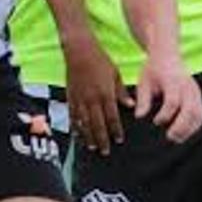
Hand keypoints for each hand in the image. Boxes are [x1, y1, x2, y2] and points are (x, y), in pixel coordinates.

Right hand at [64, 32, 126, 152]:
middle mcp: (92, 99)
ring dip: (88, 136)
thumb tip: (131, 106)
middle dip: (102, 139)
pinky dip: (75, 126)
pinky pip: (72, 115)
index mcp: (105, 93)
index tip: (118, 140)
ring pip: (84, 122)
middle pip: (97, 124)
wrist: (79, 50)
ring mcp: (79, 98)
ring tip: (92, 147)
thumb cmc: (100, 60)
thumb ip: (122, 92)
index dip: (115, 130)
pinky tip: (77, 134)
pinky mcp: (70, 96)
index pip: (112, 117)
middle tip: (105, 151)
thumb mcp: (115, 74)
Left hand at [134, 52, 201, 143]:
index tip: (155, 121)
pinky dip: (194, 126)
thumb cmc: (153, 70)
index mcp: (172, 81)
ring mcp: (195, 91)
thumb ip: (143, 100)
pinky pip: (201, 114)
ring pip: (199, 113)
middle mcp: (187, 86)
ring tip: (176, 138)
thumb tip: (139, 116)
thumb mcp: (143, 82)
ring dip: (189, 129)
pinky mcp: (198, 96)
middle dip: (181, 126)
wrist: (167, 55)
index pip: (173, 101)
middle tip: (169, 136)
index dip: (165, 115)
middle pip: (190, 109)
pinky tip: (183, 133)